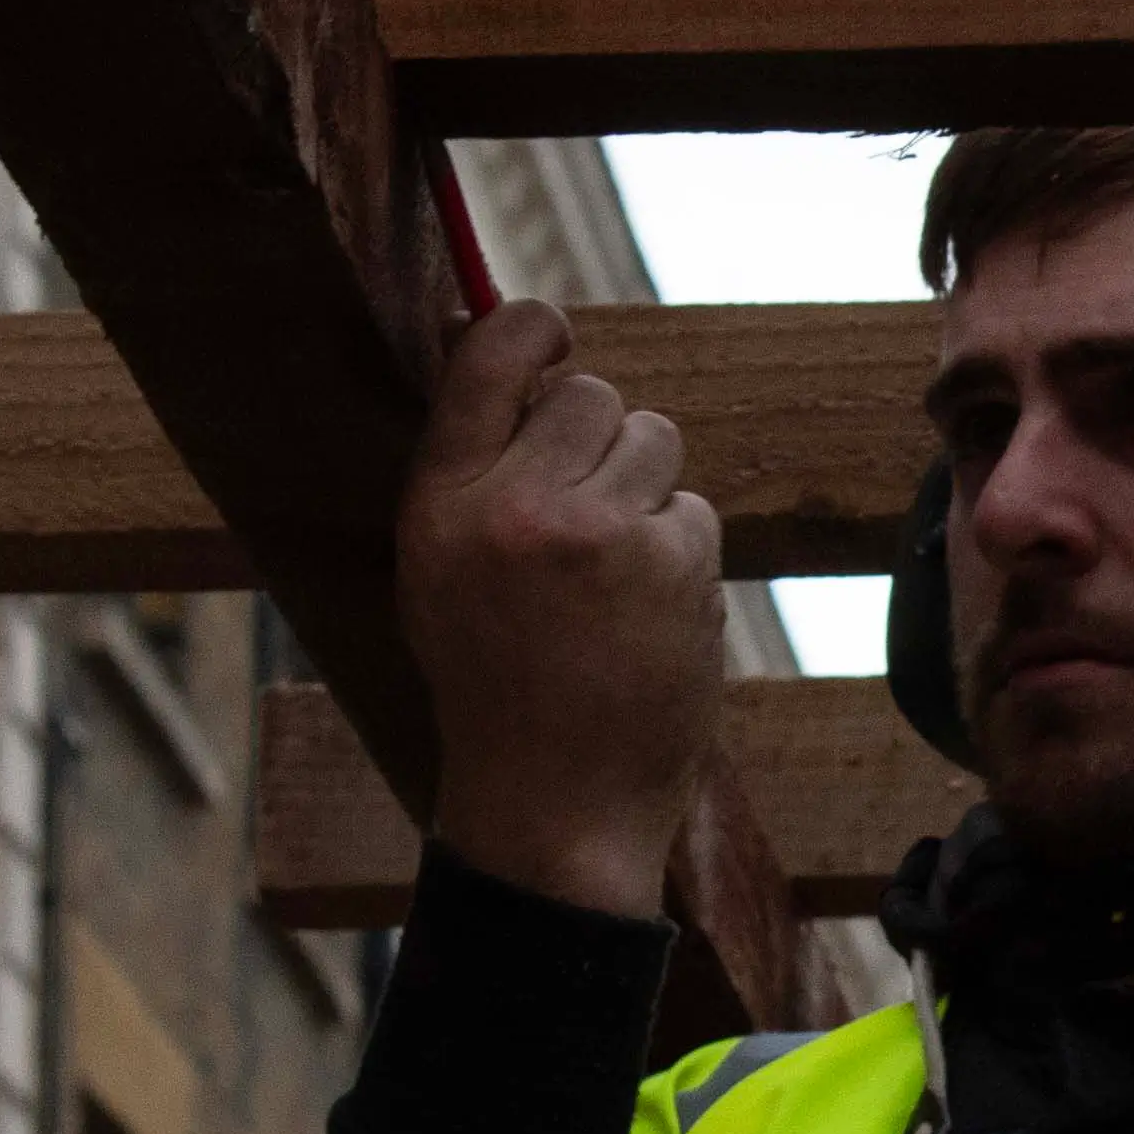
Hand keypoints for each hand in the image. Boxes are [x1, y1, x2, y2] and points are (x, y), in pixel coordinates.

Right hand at [398, 299, 726, 922]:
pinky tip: (647, 613)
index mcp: (440, 504)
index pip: (490, 356)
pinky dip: (681, 553)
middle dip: (601, 439)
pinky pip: (694, 509)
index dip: (533, 328)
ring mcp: (599, 533)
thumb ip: (474, 470)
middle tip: (585, 515)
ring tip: (613, 571)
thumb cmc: (494, 684)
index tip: (553, 332)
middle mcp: (514, 506)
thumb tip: (529, 357)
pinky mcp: (674, 563)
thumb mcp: (440, 572)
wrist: (552, 804)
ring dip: (647, 491)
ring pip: (655, 439)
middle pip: (592, 393)